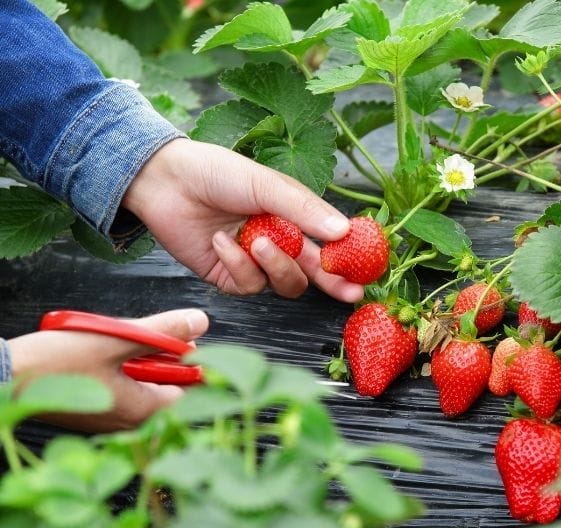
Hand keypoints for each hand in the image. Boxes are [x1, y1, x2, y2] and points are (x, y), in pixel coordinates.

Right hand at [7, 309, 208, 431]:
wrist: (4, 377)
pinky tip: (102, 352)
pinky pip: (122, 386)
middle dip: (162, 357)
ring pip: (144, 383)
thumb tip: (199, 321)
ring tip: (115, 341)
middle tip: (142, 335)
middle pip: (168, 385)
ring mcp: (111, 419)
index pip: (192, 388)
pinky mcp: (96, 410)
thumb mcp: (116, 339)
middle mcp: (130, 422)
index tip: (182, 340)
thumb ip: (162, 332)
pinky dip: (120, 367)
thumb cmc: (54, 364)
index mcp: (143, 411)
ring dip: (138, 359)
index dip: (192, 361)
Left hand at [122, 138, 363, 301]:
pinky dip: (236, 264)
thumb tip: (342, 231)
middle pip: (313, 273)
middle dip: (332, 283)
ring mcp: (254, 261)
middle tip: (347, 291)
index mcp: (293, 217)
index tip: (366, 270)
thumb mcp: (266, 184)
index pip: (328, 244)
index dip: (348, 259)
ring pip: (283, 283)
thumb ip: (304, 209)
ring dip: (273, 265)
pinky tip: (221, 241)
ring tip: (254, 241)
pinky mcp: (228, 276)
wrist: (164, 180)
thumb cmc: (216, 172)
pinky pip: (247, 285)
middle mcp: (278, 242)